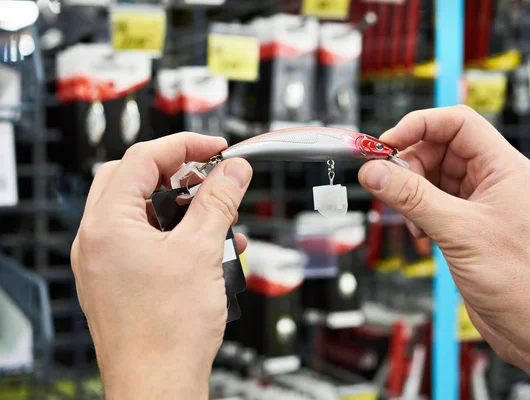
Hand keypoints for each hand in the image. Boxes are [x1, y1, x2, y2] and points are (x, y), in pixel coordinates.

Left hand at [70, 133, 252, 399]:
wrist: (157, 385)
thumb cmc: (167, 332)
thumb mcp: (201, 251)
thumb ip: (218, 201)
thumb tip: (233, 170)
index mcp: (107, 224)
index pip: (142, 159)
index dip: (184, 146)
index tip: (216, 148)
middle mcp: (96, 240)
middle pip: (133, 179)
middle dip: (176, 172)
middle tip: (210, 175)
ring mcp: (104, 261)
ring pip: (140, 211)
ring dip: (179, 205)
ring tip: (216, 215)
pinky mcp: (117, 280)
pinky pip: (143, 240)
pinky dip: (174, 234)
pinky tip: (207, 246)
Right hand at [359, 106, 529, 398]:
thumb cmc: (519, 279)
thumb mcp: (458, 230)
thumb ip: (412, 197)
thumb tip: (375, 172)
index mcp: (501, 167)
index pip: (456, 123)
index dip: (418, 126)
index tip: (386, 144)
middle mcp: (489, 179)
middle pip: (437, 149)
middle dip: (409, 167)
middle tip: (389, 187)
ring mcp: (476, 202)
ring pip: (430, 178)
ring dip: (411, 195)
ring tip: (411, 221)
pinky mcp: (464, 224)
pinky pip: (430, 204)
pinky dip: (416, 215)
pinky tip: (420, 236)